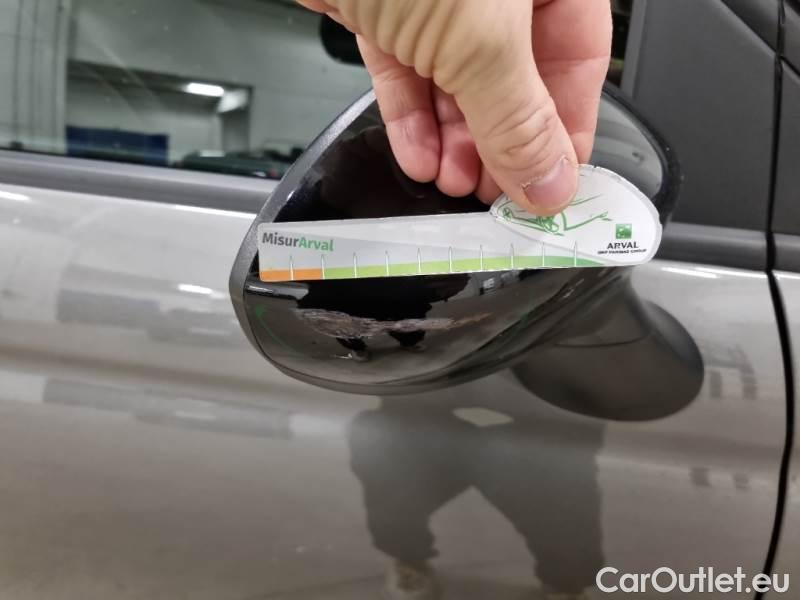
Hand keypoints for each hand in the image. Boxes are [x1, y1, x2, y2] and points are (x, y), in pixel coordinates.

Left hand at [297, 0, 611, 214]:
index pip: (578, 61)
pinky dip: (410, 116)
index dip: (567, 130)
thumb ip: (518, 119)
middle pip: (515, 79)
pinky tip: (417, 156)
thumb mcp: (481, 40)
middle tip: (496, 195)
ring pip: (459, 81)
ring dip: (456, 140)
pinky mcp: (386, 8)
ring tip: (453, 184)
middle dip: (502, 144)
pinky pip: (406, 71)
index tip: (552, 186)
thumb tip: (549, 179)